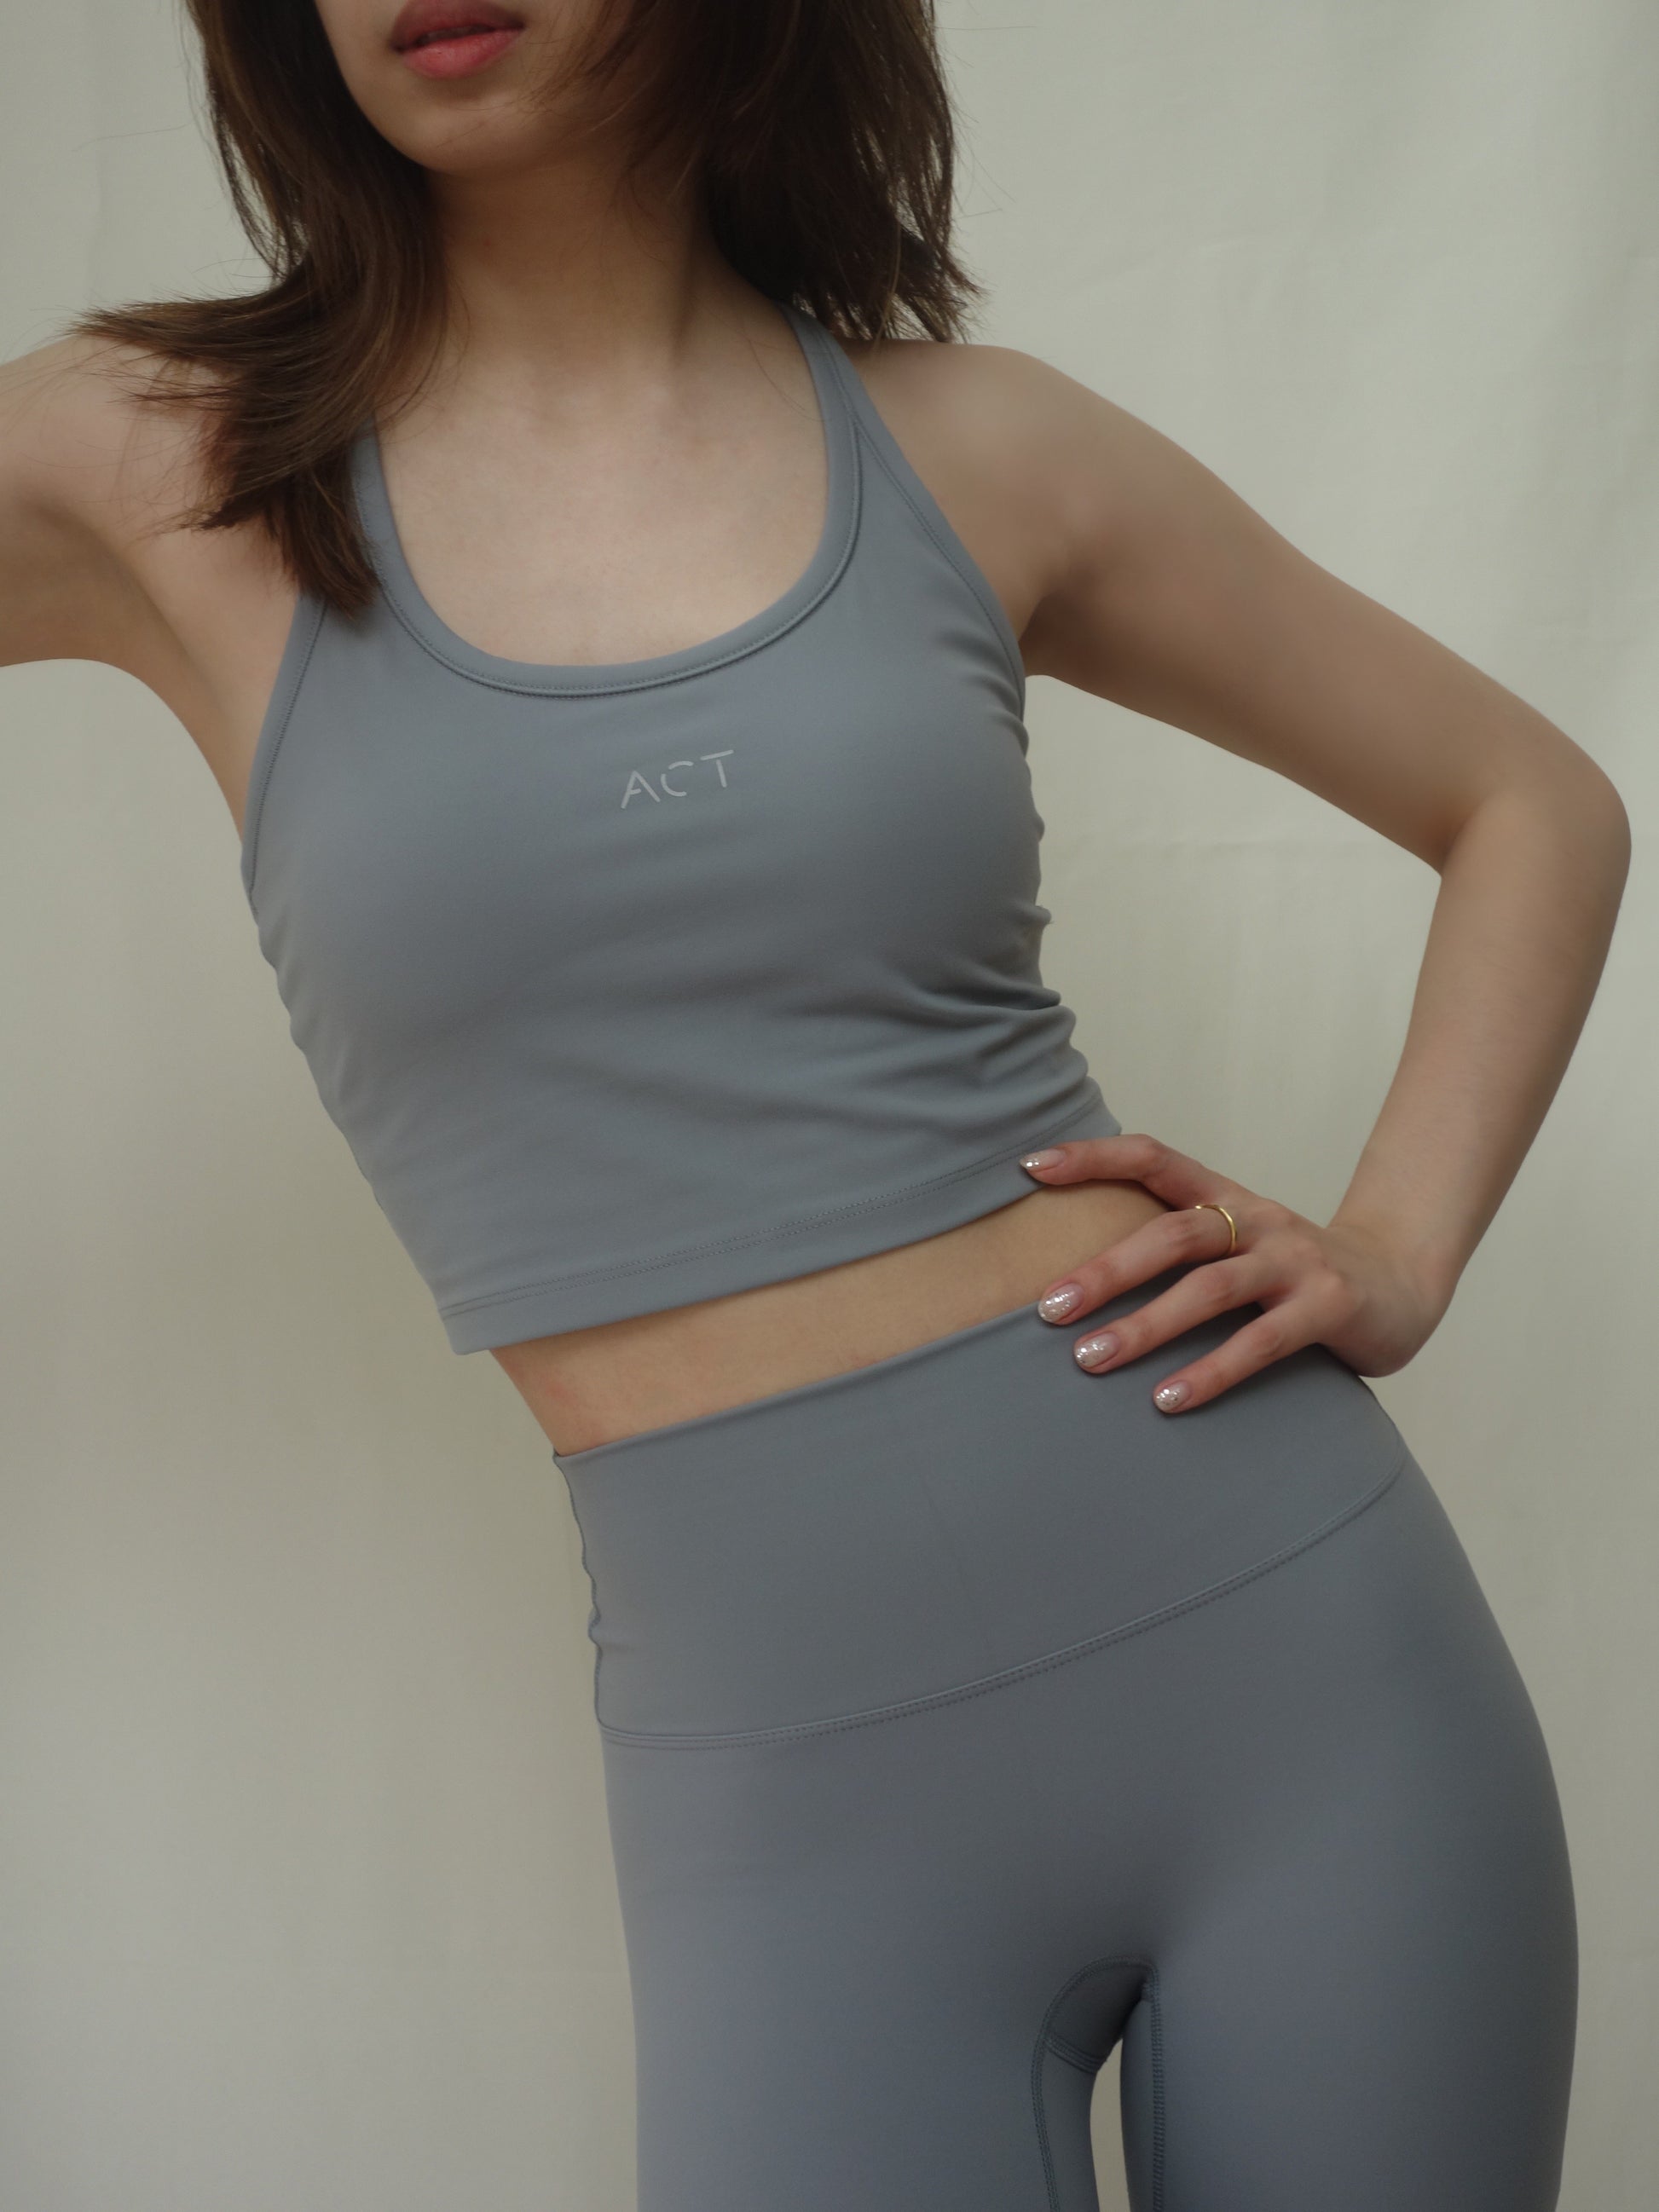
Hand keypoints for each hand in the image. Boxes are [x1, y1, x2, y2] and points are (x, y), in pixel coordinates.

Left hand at [1019, 1133, 1451, 1413]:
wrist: (1400, 1284)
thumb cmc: (1292, 1273)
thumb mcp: (1235, 1244)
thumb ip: (1175, 1250)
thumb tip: (1071, 1276)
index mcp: (1226, 1197)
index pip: (1154, 1158)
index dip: (1095, 1156)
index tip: (1031, 1166)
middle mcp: (1256, 1221)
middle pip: (1173, 1233)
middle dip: (1106, 1271)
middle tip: (1047, 1309)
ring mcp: (1295, 1262)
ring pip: (1210, 1289)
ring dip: (1146, 1325)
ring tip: (1090, 1359)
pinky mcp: (1328, 1307)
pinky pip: (1260, 1343)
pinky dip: (1211, 1371)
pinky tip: (1167, 1399)